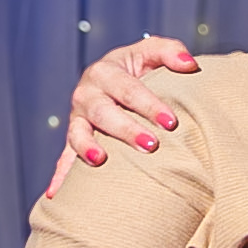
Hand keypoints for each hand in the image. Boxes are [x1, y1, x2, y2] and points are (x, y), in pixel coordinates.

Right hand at [46, 34, 197, 197]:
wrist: (118, 83)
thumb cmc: (141, 69)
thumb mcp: (152, 54)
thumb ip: (170, 51)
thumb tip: (190, 64)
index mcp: (106, 72)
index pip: (128, 89)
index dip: (148, 104)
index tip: (171, 122)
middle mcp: (86, 95)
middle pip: (102, 113)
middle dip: (125, 129)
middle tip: (151, 145)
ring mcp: (78, 120)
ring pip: (77, 134)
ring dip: (87, 148)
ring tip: (100, 161)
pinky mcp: (75, 140)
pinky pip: (64, 159)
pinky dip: (61, 176)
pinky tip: (56, 195)